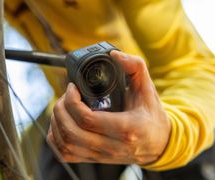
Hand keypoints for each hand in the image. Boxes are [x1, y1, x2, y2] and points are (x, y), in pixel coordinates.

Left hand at [47, 50, 170, 164]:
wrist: (159, 143)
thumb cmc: (151, 116)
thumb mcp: (148, 89)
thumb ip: (135, 67)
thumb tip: (114, 55)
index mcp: (126, 128)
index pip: (88, 119)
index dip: (72, 101)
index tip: (73, 87)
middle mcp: (112, 146)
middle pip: (71, 132)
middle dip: (61, 109)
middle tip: (65, 96)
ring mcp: (102, 155)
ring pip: (66, 145)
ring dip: (56, 123)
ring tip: (62, 108)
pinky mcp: (94, 160)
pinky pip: (65, 155)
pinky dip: (55, 139)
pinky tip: (60, 124)